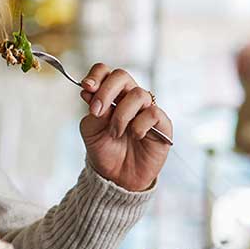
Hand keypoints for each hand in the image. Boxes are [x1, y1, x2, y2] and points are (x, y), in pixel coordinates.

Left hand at [79, 63, 172, 192]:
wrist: (117, 176)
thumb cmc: (104, 150)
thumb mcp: (90, 130)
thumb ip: (92, 111)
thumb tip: (89, 91)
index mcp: (110, 95)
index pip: (105, 72)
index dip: (96, 75)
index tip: (87, 87)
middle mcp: (129, 98)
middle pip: (122, 75)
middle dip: (107, 90)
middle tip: (97, 111)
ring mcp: (146, 109)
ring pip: (138, 94)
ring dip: (121, 115)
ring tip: (115, 133)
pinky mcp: (162, 123)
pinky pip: (153, 113)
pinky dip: (139, 125)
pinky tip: (135, 136)